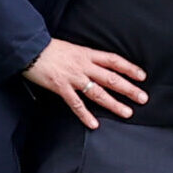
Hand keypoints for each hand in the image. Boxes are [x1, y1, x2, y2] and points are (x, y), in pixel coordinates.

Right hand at [23, 39, 146, 127]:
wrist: (29, 48)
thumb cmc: (49, 49)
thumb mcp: (72, 49)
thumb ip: (85, 58)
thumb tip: (97, 66)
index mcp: (86, 54)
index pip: (113, 61)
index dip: (129, 68)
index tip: (142, 76)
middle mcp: (83, 66)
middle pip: (111, 78)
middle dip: (129, 89)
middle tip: (143, 98)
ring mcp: (73, 78)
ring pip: (98, 92)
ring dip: (114, 104)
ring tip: (127, 113)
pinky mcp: (61, 87)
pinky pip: (76, 104)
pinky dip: (85, 115)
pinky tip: (95, 124)